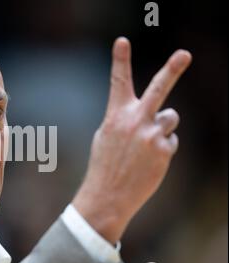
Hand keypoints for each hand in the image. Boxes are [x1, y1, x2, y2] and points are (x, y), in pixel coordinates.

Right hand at [72, 37, 191, 243]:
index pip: (118, 82)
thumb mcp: (106, 136)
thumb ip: (127, 119)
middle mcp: (135, 122)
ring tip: (146, 145)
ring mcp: (151, 136)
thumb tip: (157, 112)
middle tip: (184, 54)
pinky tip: (148, 161)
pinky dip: (162, 147)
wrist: (108, 195)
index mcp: (115, 116)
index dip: (120, 60)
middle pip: (158, 89)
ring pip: (170, 117)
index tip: (122, 41)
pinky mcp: (165, 150)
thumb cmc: (105, 164)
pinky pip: (170, 140)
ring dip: (163, 126)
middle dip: (172, 70)